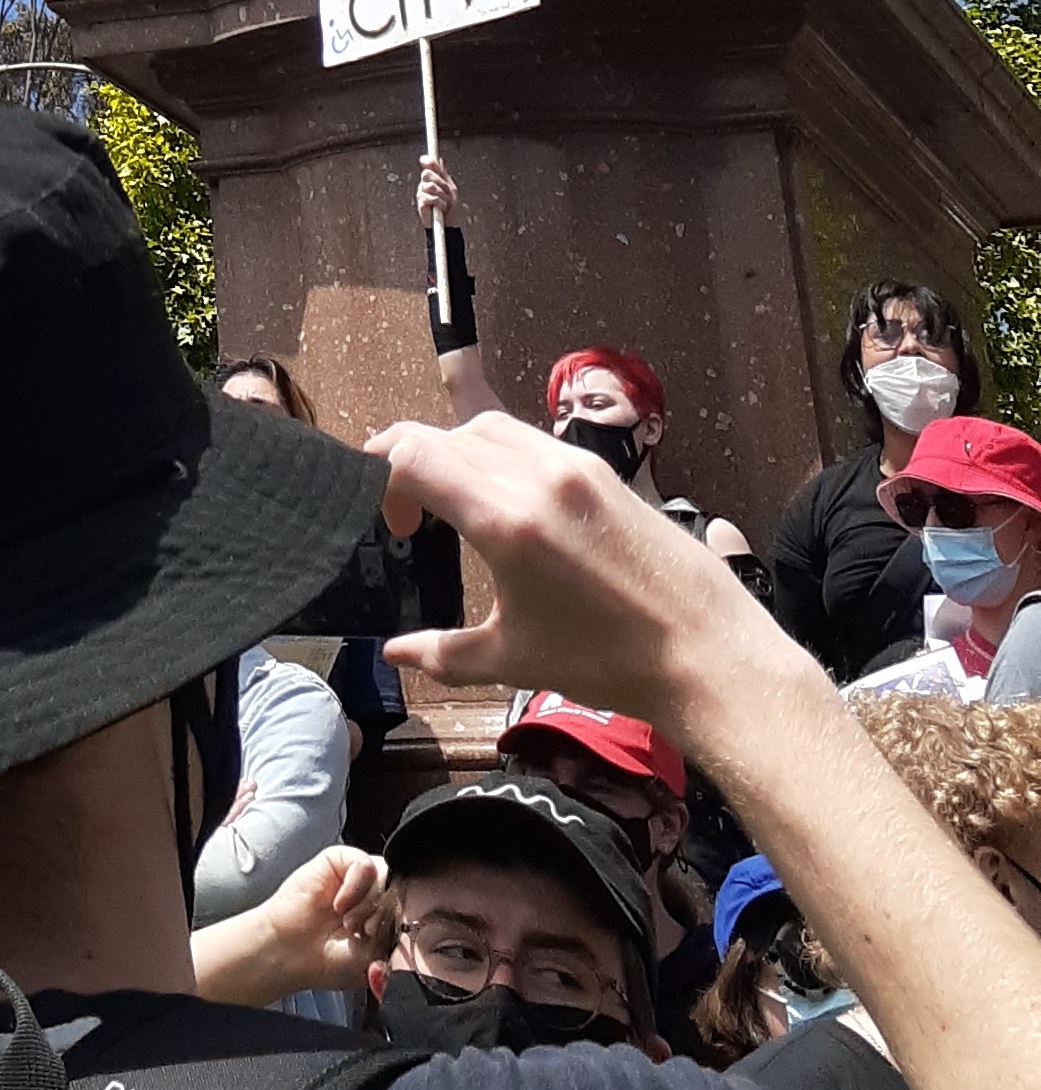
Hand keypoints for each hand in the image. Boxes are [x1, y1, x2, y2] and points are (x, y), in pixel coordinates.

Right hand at [235, 846, 393, 997]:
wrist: (290, 953)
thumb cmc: (328, 960)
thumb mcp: (373, 959)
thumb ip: (393, 940)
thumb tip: (406, 920)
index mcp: (384, 917)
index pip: (411, 907)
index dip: (403, 923)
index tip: (384, 942)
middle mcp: (372, 893)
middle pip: (400, 891)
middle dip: (385, 917)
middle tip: (362, 934)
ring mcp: (355, 876)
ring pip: (385, 875)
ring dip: (369, 905)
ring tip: (349, 923)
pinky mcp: (337, 860)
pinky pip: (363, 863)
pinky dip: (355, 886)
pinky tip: (339, 905)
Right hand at [371, 408, 809, 742]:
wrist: (707, 655)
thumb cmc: (607, 662)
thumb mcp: (515, 660)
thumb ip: (443, 652)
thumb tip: (393, 653)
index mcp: (503, 519)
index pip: (413, 454)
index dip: (382, 476)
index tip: (393, 523)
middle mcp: (534, 474)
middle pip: (446, 435)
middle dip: (413, 463)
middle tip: (411, 515)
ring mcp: (573, 465)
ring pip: (490, 427)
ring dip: (458, 452)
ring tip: (456, 501)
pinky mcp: (603, 471)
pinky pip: (532, 440)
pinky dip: (502, 455)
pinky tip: (510, 500)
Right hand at [415, 154, 459, 223]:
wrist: (449, 224)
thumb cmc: (451, 208)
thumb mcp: (451, 189)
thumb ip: (444, 175)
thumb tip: (440, 160)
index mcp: (433, 179)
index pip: (426, 165)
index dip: (428, 160)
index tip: (431, 161)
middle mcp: (425, 184)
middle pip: (426, 173)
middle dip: (441, 183)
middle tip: (449, 192)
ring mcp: (422, 193)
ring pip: (430, 186)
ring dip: (442, 195)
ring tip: (446, 203)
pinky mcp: (421, 203)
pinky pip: (430, 197)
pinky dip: (440, 203)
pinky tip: (441, 208)